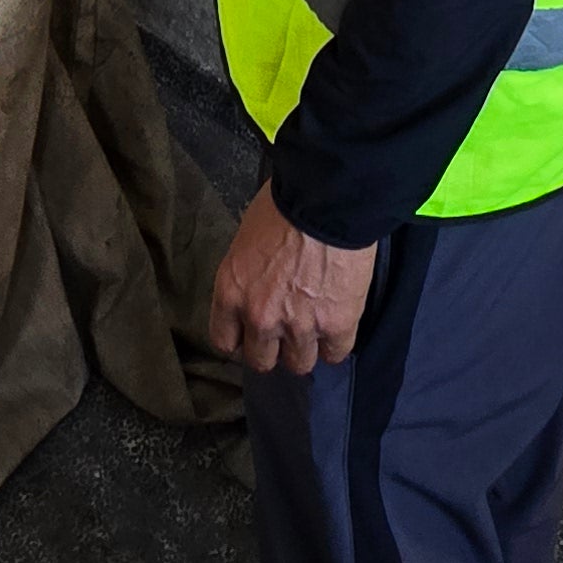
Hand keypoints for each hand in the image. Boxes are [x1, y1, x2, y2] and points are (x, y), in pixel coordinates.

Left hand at [206, 186, 375, 374]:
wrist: (328, 199)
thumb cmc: (285, 205)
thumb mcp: (247, 239)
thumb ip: (247, 275)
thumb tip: (257, 283)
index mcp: (231, 292)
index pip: (225, 342)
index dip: (241, 339)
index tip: (251, 333)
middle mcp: (260, 317)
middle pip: (261, 361)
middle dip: (272, 349)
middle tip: (284, 332)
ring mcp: (300, 325)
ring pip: (299, 364)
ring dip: (305, 348)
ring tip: (314, 329)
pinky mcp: (337, 324)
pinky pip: (335, 353)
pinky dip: (336, 342)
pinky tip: (337, 325)